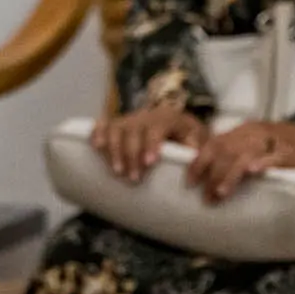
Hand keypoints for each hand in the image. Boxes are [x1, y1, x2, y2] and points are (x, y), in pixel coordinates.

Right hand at [92, 101, 208, 181]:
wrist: (178, 125)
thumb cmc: (188, 138)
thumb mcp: (198, 139)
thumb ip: (195, 145)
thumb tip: (193, 154)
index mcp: (166, 117)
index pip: (156, 128)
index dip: (151, 144)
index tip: (149, 162)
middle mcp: (145, 115)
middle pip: (133, 131)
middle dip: (132, 155)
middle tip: (133, 178)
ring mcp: (129, 119)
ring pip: (116, 129)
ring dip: (114, 150)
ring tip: (117, 171)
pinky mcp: (117, 124)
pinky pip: (103, 124)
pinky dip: (97, 133)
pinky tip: (96, 147)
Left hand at [185, 120, 294, 202]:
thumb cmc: (279, 153)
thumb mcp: (254, 150)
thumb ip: (233, 158)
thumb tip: (204, 179)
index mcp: (244, 132)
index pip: (215, 143)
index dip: (200, 161)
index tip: (189, 182)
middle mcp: (256, 133)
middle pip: (227, 149)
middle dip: (213, 173)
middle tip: (206, 197)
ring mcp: (274, 141)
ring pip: (247, 154)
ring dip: (231, 174)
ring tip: (221, 193)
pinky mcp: (293, 152)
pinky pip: (276, 156)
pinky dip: (263, 163)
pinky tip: (253, 173)